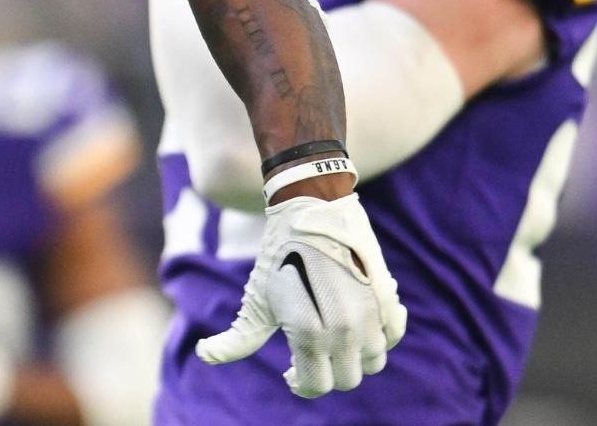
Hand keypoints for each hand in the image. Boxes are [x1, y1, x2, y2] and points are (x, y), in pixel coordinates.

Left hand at [196, 194, 406, 396]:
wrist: (312, 210)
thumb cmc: (278, 256)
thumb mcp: (256, 299)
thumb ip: (238, 338)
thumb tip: (204, 356)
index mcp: (310, 335)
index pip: (316, 386)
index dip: (300, 385)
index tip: (289, 373)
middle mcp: (346, 332)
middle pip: (346, 379)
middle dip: (325, 373)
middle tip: (308, 358)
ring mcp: (371, 316)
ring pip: (372, 362)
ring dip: (352, 358)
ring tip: (332, 341)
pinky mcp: (387, 299)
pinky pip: (392, 335)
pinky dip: (379, 337)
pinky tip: (359, 325)